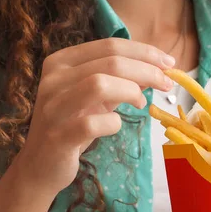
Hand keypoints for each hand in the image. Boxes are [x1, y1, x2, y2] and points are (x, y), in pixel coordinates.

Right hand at [16, 38, 175, 196]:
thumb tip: (156, 70)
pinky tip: (116, 125)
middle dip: (147, 70)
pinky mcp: (58, 136)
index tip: (169, 63)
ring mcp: (53, 107)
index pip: (110, 45)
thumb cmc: (73, 126)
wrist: (42, 165)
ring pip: (99, 84)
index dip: (145, 52)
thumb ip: (119, 81)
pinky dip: (113, 123)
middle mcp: (53, 79)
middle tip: (167, 84)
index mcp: (61, 62)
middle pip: (110, 62)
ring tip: (142, 102)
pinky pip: (93, 123)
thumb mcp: (95, 98)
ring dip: (131, 91)